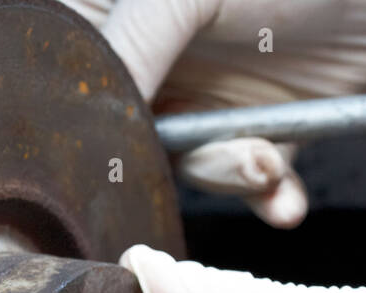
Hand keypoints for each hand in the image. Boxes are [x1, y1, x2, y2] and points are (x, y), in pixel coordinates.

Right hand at [61, 0, 365, 226]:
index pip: (80, 86)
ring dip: (232, 179)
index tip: (118, 155)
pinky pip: (252, 185)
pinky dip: (271, 199)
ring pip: (193, 170)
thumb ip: (128, 49)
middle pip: (134, 141)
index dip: (92, 127)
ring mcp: (212, 101)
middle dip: (179, 163)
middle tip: (224, 157)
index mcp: (122, 20)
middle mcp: (162, 65)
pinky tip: (285, 199)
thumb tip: (88, 121)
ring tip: (265, 162)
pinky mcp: (267, 130)